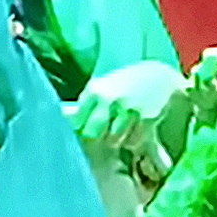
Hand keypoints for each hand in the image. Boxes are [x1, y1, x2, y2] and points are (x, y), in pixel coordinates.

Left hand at [71, 61, 186, 177]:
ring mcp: (129, 109)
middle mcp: (109, 99)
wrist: (156, 76)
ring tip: (120, 128)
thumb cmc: (120, 86)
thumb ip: (83, 107)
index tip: (78, 136)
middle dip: (95, 139)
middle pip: (92, 134)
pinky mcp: (147, 118)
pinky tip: (135, 127)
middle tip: (101, 136)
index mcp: (93, 91)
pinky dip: (132, 140)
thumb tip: (60, 121)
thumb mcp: (99, 88)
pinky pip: (133, 141)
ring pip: (114, 140)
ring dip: (116, 140)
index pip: (76, 121)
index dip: (76, 132)